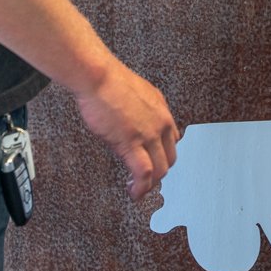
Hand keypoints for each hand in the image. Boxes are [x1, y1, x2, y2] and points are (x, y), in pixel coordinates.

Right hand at [73, 61, 178, 199]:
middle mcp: (161, 122)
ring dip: (150, 184)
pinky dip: (141, 187)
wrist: (98, 77)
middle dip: (158, 172)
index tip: (154, 163)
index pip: (172, 139)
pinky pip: (144, 172)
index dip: (163, 155)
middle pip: (170, 157)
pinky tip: (134, 192)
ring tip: (138, 190)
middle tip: (146, 180)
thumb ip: (140, 111)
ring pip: (160, 169)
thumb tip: (132, 124)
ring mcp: (149, 133)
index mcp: (161, 109)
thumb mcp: (135, 93)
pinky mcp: (132, 143)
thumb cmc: (108, 81)